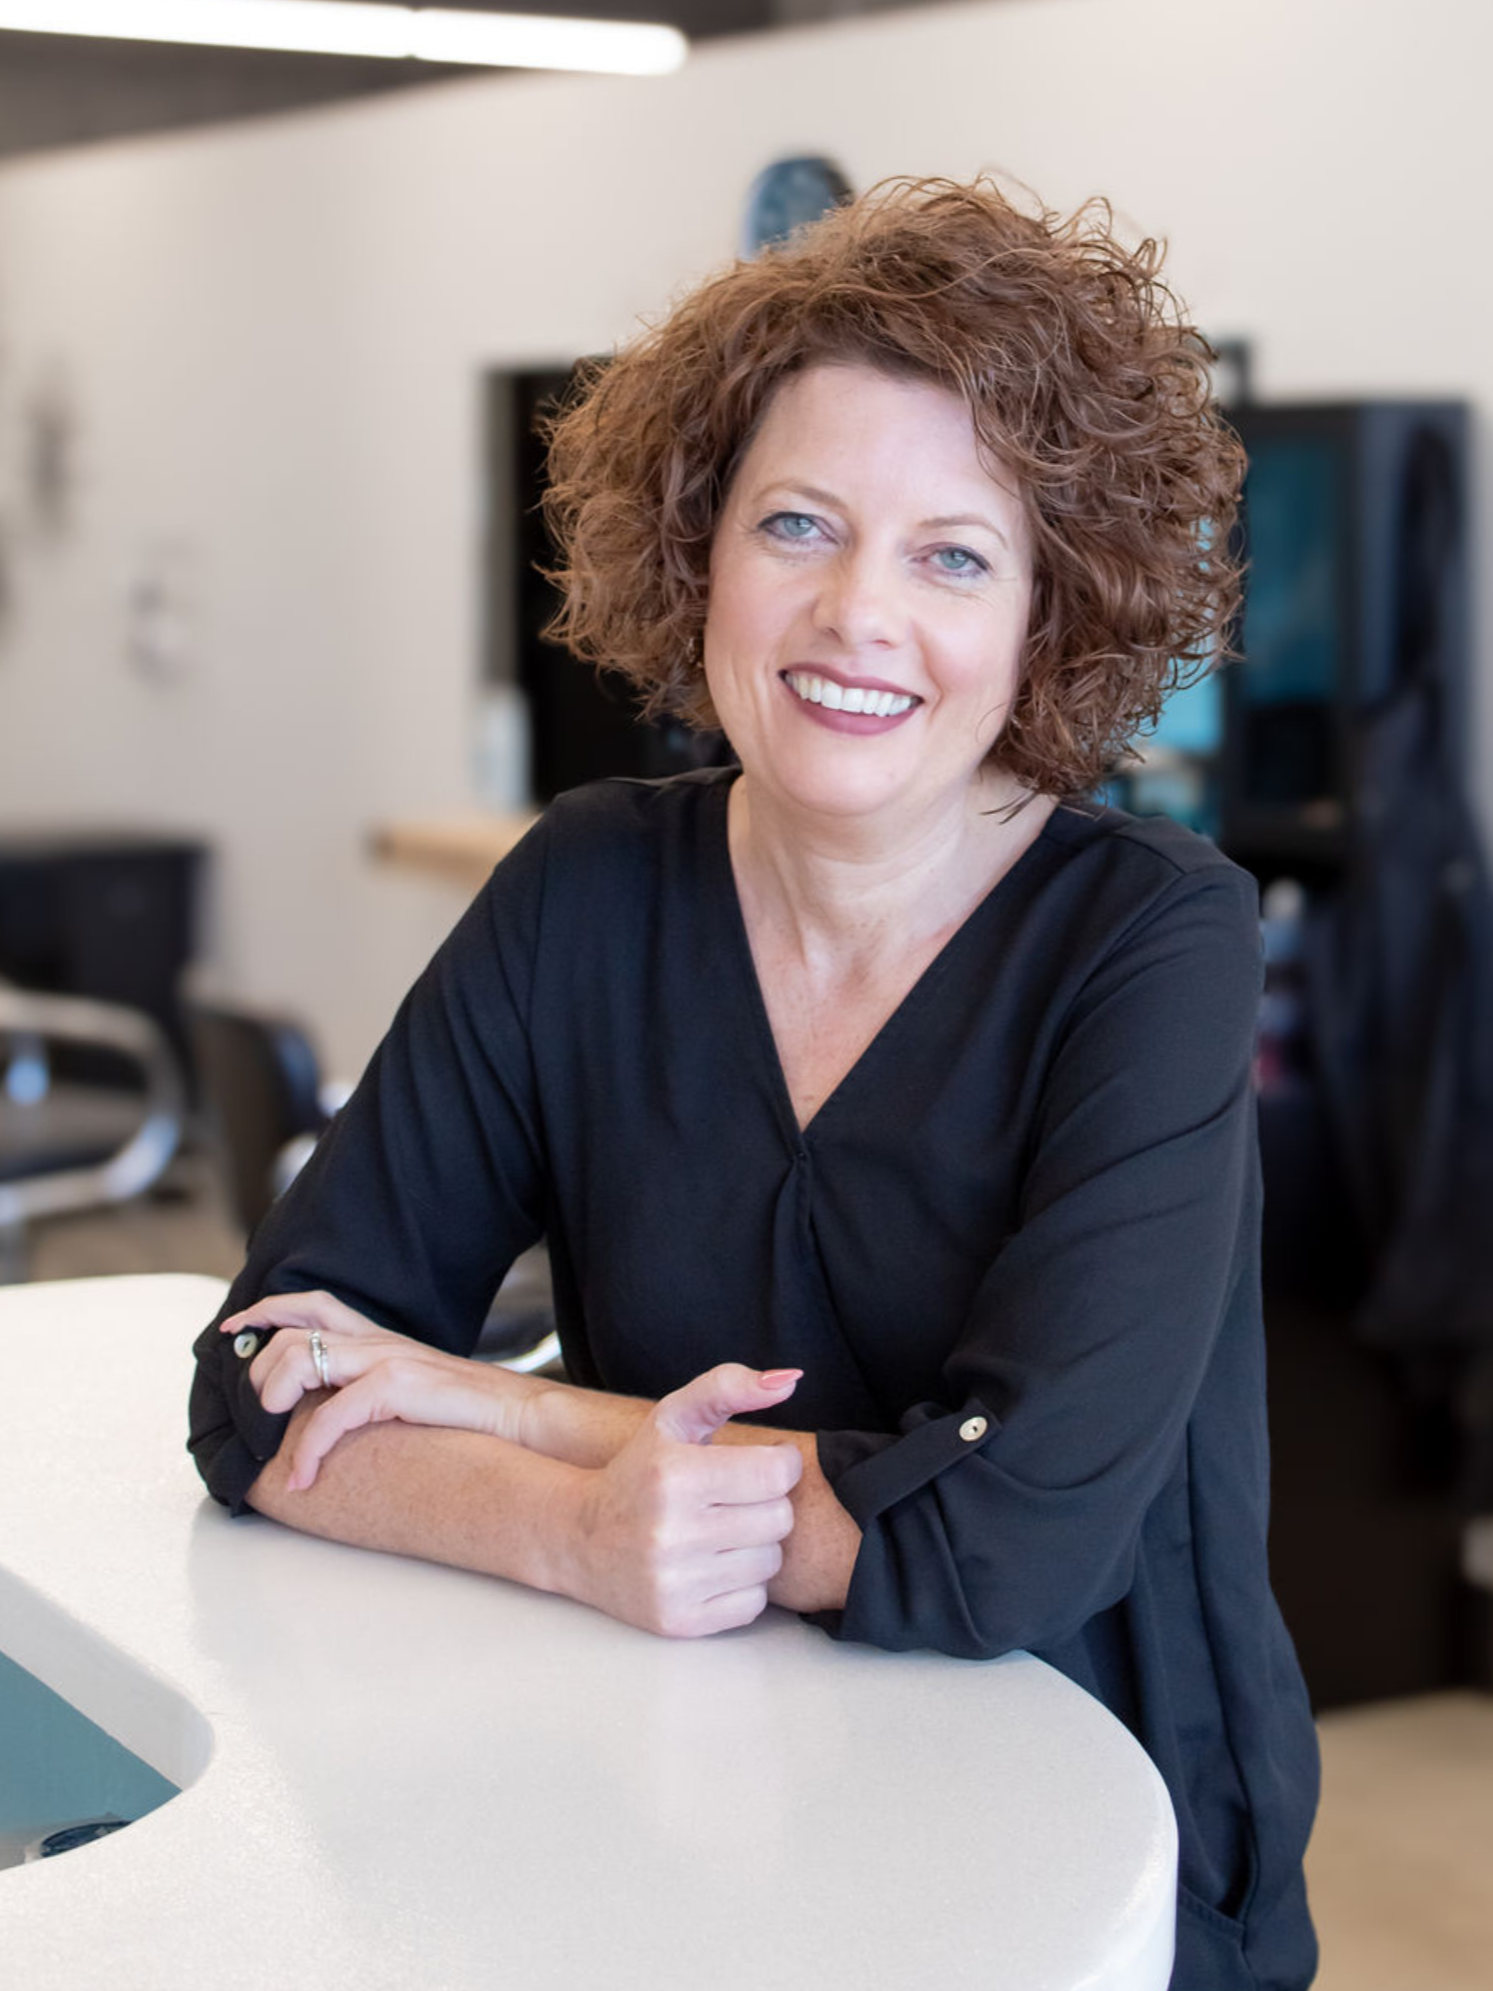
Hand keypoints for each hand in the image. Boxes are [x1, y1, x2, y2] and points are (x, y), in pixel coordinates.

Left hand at [220, 1290, 529, 1487]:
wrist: (522, 1415)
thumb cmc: (472, 1413)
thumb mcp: (417, 1389)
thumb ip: (378, 1386)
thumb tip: (337, 1410)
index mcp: (380, 1339)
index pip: (313, 1304)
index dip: (267, 1310)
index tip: (234, 1330)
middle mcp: (378, 1341)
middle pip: (292, 1333)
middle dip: (259, 1372)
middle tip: (259, 1414)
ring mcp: (386, 1359)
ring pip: (299, 1359)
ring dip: (272, 1401)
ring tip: (273, 1440)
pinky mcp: (396, 1386)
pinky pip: (330, 1415)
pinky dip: (307, 1450)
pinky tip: (304, 1477)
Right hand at [566, 1363, 804, 1638]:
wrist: (581, 1538)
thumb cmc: (640, 1470)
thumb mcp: (674, 1416)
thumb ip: (728, 1386)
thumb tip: (790, 1381)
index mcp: (673, 1474)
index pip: (778, 1473)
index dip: (778, 1465)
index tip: (758, 1465)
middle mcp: (671, 1531)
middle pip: (779, 1519)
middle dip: (765, 1505)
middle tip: (735, 1500)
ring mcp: (674, 1582)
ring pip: (770, 1563)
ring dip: (755, 1545)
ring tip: (722, 1532)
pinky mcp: (679, 1621)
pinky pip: (753, 1604)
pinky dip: (742, 1585)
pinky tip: (712, 1565)